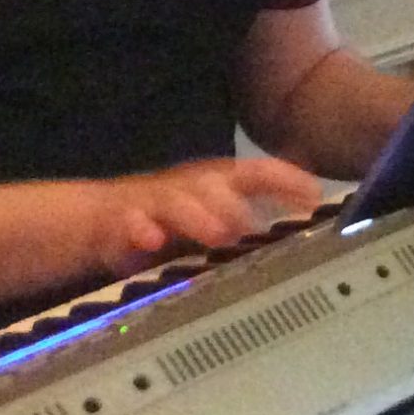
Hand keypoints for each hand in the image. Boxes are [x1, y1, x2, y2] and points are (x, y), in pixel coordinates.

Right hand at [91, 156, 329, 274]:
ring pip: (177, 203)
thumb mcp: (212, 220)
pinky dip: (140, 230)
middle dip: (237, 205)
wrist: (98, 218)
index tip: (315, 195)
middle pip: (214, 186)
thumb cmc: (167, 219)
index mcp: (215, 183)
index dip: (285, 180)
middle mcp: (188, 186)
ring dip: (198, 217)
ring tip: (219, 234)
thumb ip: (250, 221)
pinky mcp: (120, 220)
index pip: (256, 173)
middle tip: (257, 227)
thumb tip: (302, 226)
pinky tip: (152, 241)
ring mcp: (153, 202)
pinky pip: (129, 223)